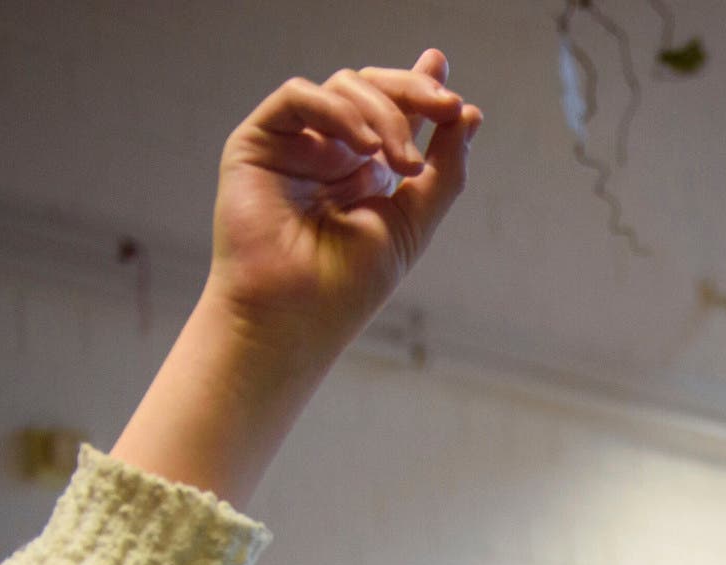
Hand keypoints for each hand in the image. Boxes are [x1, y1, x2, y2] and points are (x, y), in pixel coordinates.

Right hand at [207, 52, 476, 349]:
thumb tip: (469, 115)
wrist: (294, 317)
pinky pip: (298, 97)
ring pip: (343, 87)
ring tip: (404, 164)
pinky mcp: (257, 142)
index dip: (422, 90)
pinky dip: (339, 110)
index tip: (454, 92)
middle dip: (415, 92)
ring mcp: (294, 144)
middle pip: (373, 89)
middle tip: (448, 108)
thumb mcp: (413, 224)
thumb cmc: (347, 286)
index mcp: (364, 172)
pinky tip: (366, 147)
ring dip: (386, 115)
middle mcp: (329, 152)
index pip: (396, 113)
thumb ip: (444, 171)